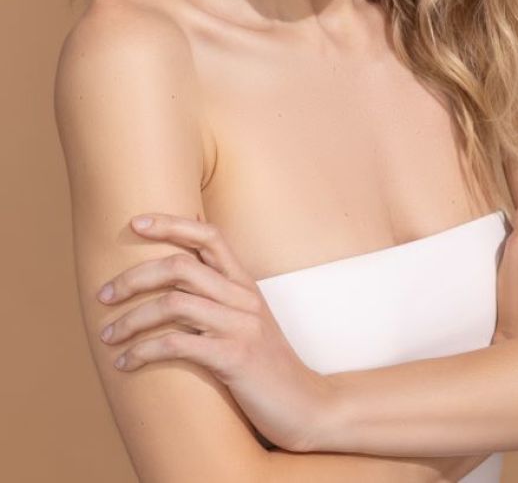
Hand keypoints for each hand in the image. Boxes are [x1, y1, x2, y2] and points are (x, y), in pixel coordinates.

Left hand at [95, 213, 332, 452]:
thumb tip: (174, 282)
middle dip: (134, 277)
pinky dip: (144, 351)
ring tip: (108, 335)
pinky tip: (125, 363)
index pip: (209, 235)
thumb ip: (219, 297)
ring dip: (131, 319)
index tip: (135, 222)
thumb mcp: (246, 320)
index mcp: (244, 283)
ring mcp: (241, 325)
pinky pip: (179, 345)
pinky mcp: (234, 358)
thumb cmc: (267, 364)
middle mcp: (243, 296)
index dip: (171, 224)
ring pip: (173, 304)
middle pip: (180, 266)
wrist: (305, 404)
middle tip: (104, 294)